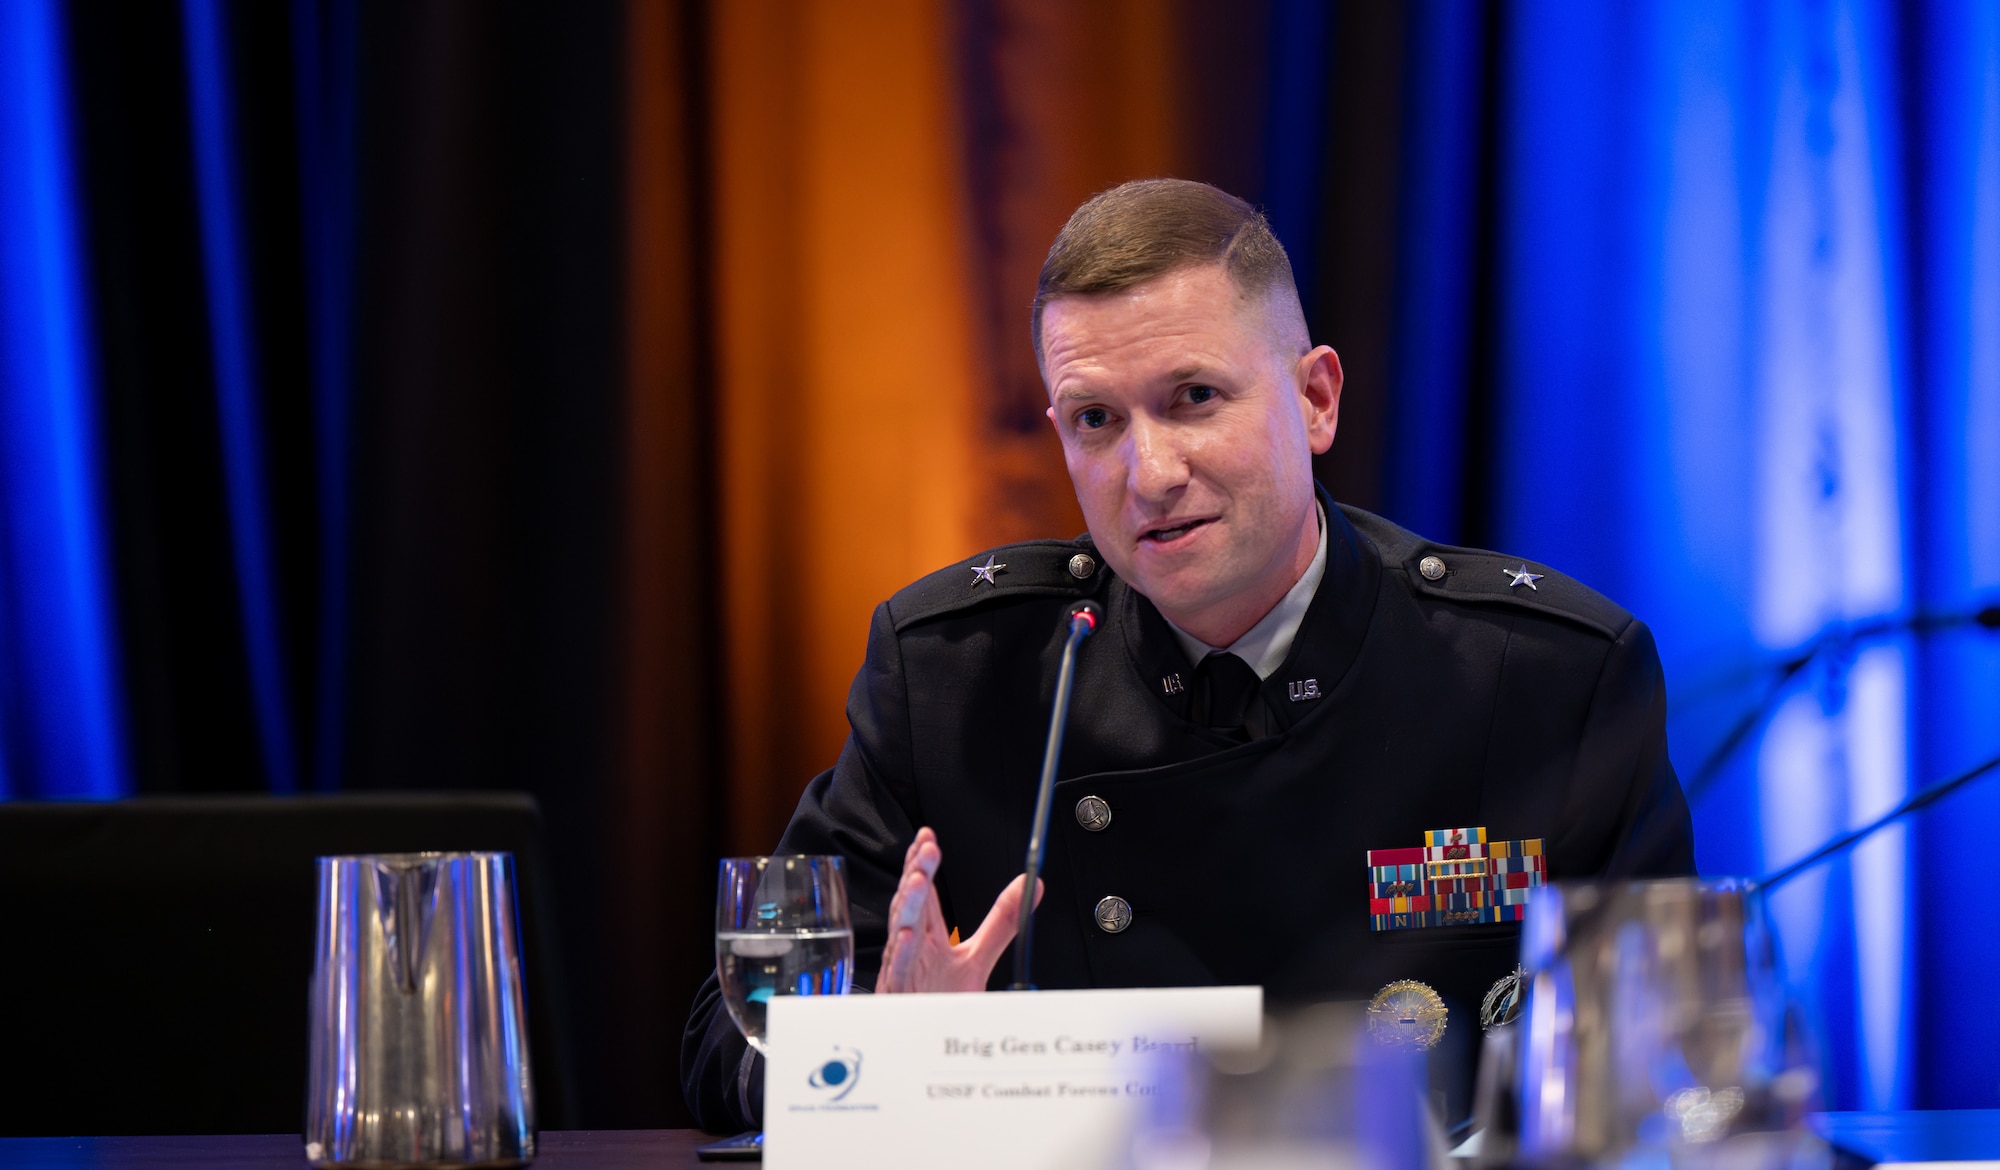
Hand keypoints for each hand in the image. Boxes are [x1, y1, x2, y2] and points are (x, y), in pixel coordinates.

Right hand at [877, 827, 1042, 992]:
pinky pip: (898, 972)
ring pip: (901, 931)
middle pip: (913, 904)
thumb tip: (1029, 886)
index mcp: (928, 936)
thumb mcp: (978, 956)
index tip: (928, 838)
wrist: (925, 1042)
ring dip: (908, 905)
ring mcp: (904, 968)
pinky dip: (901, 955)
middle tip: (926, 848)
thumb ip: (1001, 921)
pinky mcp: (901, 993)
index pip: (925, 893)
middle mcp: (913, 947)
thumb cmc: (941, 999)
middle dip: (916, 874)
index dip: (923, 863)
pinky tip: (907, 936)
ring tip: (918, 879)